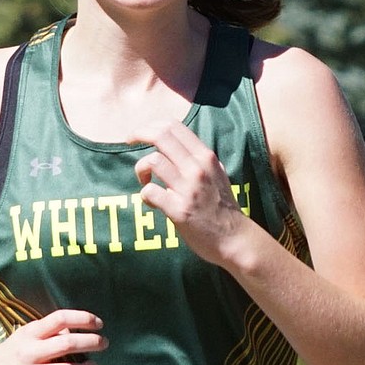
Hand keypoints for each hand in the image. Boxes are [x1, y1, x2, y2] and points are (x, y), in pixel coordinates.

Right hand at [0, 309, 106, 364]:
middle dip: (92, 342)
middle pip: (67, 343)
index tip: (99, 324)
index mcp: (30, 333)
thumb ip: (50, 332)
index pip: (60, 318)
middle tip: (104, 344)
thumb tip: (78, 330)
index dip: (84, 318)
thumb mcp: (27, 336)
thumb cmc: (12, 352)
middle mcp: (28, 352)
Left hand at [133, 120, 251, 267]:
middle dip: (138, 134)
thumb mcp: (217, 174)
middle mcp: (197, 168)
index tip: (141, 133)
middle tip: (128, 141)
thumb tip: (176, 147)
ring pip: (152, 161)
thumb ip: (198, 160)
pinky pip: (149, 192)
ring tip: (146, 181)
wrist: (235, 238)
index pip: (174, 126)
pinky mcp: (179, 210)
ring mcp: (188, 189)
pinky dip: (145, 195)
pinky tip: (152, 203)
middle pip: (161, 136)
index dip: (151, 125)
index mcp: (206, 157)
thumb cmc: (222, 207)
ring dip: (141, 170)